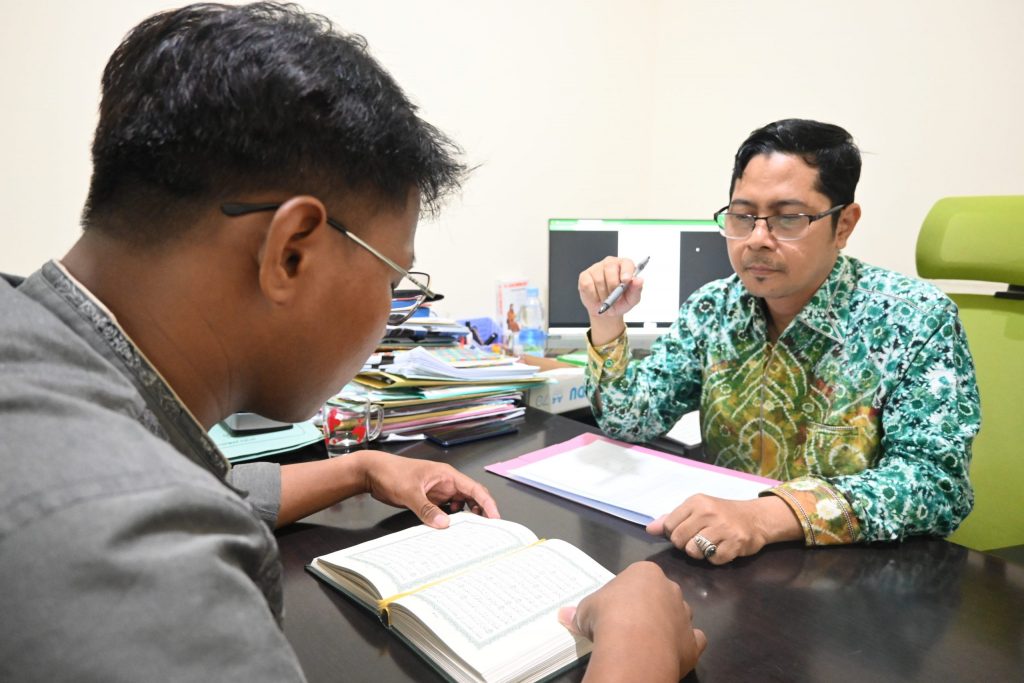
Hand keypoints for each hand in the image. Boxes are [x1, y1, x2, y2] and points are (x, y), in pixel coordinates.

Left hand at [360, 451, 499, 527]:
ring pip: (459, 505)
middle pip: (471, 498)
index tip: (495, 518)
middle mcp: (446, 483)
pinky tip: (449, 530)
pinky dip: (450, 520)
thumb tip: (445, 524)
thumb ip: (426, 509)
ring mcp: (438, 491)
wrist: (372, 472)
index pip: (474, 489)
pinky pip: (445, 511)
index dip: (487, 503)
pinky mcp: (429, 499)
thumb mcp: (410, 492)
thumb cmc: (392, 474)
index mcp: (447, 475)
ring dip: (465, 518)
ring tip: (470, 533)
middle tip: (487, 531)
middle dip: (480, 513)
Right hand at [559, 562, 705, 681]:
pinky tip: (668, 652)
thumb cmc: (608, 616)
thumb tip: (562, 615)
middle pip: (661, 595)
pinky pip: (693, 640)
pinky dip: (684, 644)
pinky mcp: (693, 641)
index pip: (638, 578)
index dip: (626, 594)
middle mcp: (670, 589)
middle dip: (649, 607)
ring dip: (667, 624)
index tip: (614, 609)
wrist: (633, 646)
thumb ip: (579, 611)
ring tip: (647, 641)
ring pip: (678, 615)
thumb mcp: (585, 610)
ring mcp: (685, 615)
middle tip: (629, 625)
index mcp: (646, 573)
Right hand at [578, 256, 644, 344]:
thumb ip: (636, 289)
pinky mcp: (585, 276)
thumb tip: (638, 280)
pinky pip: (588, 285)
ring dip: (604, 295)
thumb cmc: (620, 302)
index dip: (626, 271)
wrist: (606, 310)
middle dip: (613, 286)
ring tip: (606, 300)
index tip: (626, 281)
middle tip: (615, 298)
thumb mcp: (632, 299)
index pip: (626, 263)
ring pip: (599, 280)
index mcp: (624, 266)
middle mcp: (610, 263)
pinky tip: (597, 298)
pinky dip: (593, 296)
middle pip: (610, 268)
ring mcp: (596, 268)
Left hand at [646, 494, 801, 564]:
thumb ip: (672, 518)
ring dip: (699, 553)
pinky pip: (713, 559)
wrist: (756, 518)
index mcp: (696, 502)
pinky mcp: (735, 543)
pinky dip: (715, 558)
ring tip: (709, 545)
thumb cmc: (722, 513)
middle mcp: (708, 512)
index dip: (673, 534)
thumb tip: (650, 529)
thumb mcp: (697, 509)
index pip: (669, 526)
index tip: (685, 532)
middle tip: (697, 540)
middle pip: (679, 540)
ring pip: (693, 551)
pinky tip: (722, 549)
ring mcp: (723, 527)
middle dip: (684, 545)